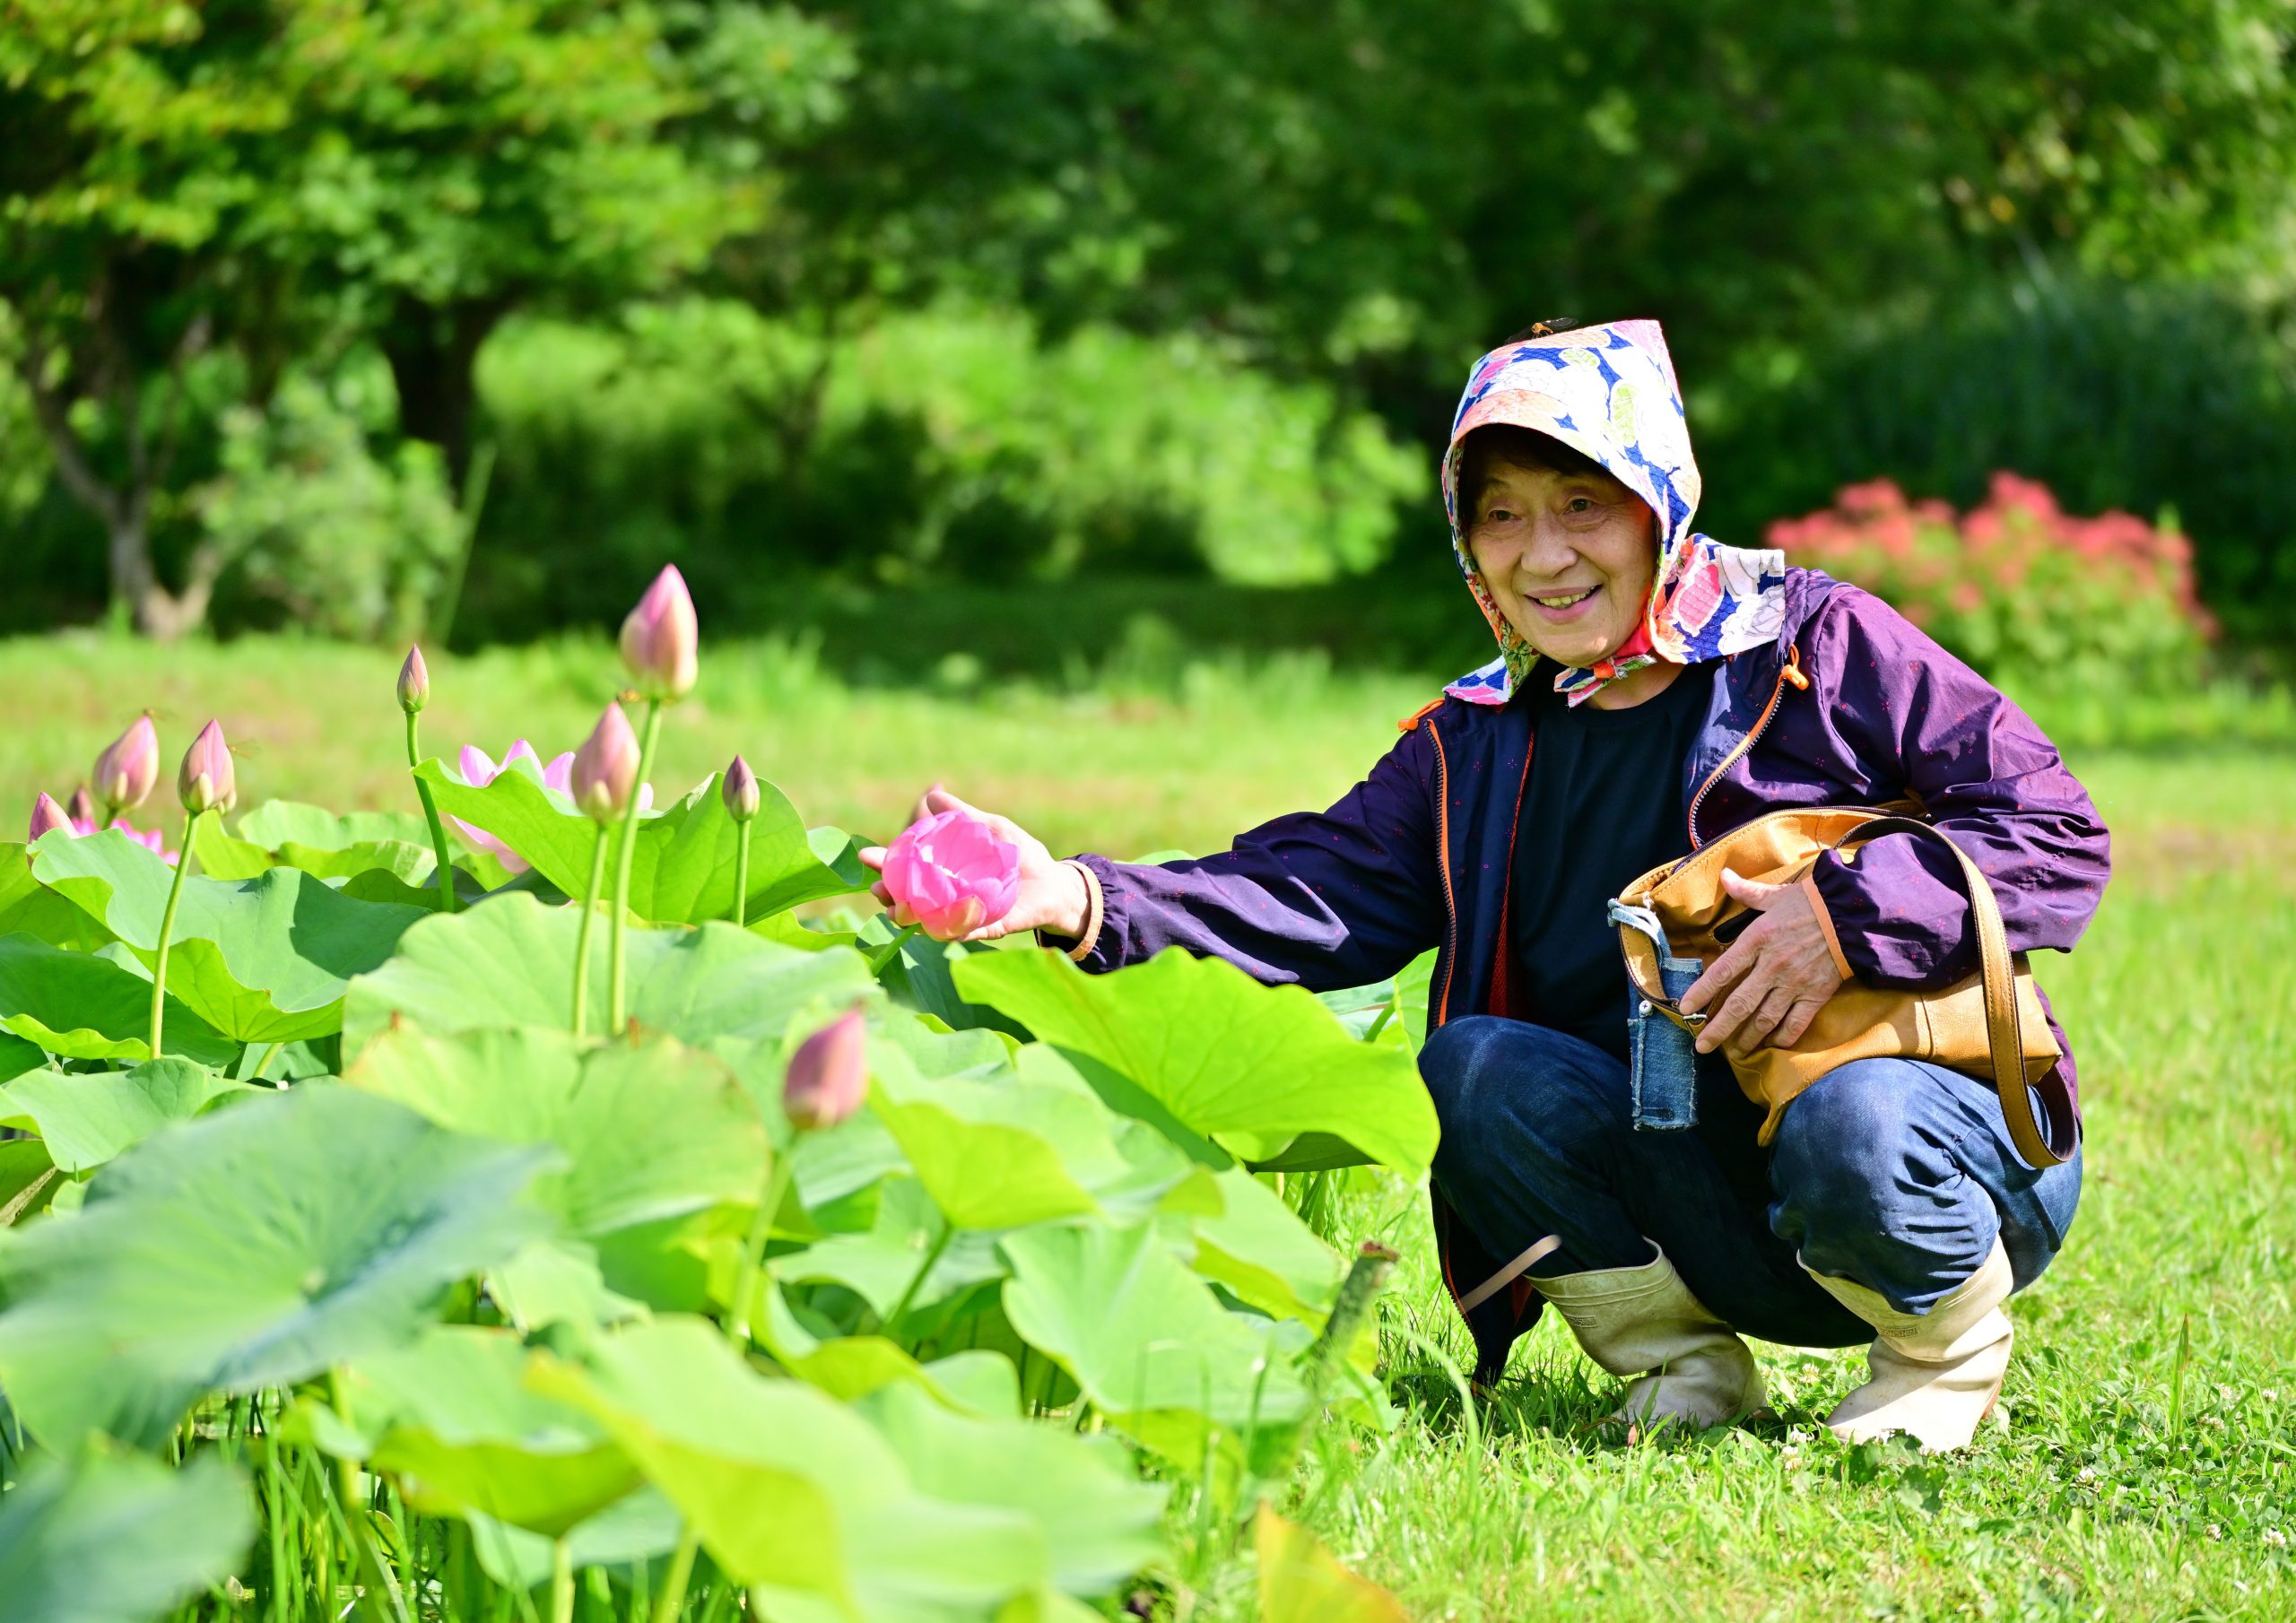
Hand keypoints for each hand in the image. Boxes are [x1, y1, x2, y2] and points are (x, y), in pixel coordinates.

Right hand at [856, 785, 1091, 942]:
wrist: (1056, 883)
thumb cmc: (1022, 856)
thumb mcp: (992, 829)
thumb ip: (963, 815)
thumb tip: (931, 795)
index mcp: (946, 872)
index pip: (908, 870)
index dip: (886, 864)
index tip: (866, 855)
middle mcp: (949, 897)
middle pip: (910, 899)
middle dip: (889, 894)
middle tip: (876, 887)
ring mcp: (965, 915)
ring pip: (929, 921)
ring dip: (911, 917)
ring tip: (896, 910)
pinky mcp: (987, 928)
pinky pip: (965, 932)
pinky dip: (950, 930)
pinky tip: (934, 927)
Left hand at [1678, 869, 1847, 1056]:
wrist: (1855, 914)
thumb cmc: (1812, 902)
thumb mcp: (1775, 894)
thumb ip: (1747, 891)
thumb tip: (1724, 875)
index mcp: (1757, 940)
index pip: (1721, 972)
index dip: (1701, 992)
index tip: (1686, 1009)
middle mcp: (1771, 966)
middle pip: (1738, 1004)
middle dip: (1718, 1029)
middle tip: (1702, 1047)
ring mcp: (1794, 984)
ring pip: (1764, 1020)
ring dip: (1746, 1038)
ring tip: (1733, 1052)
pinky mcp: (1816, 995)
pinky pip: (1796, 1024)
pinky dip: (1782, 1038)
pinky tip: (1770, 1045)